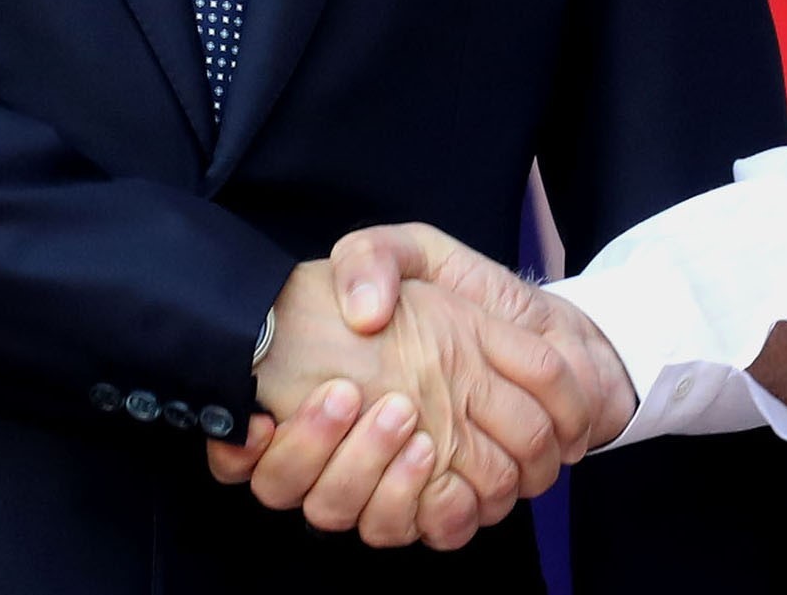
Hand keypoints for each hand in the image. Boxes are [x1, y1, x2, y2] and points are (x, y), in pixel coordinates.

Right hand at [204, 225, 631, 549]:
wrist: (549, 337)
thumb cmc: (463, 296)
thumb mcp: (411, 253)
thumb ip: (371, 261)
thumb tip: (360, 314)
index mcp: (319, 398)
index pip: (245, 452)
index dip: (237, 451)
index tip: (258, 421)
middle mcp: (346, 452)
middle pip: (300, 491)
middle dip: (320, 453)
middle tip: (358, 400)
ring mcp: (394, 484)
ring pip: (359, 518)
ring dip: (381, 482)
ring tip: (416, 434)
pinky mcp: (448, 505)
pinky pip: (424, 533)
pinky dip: (434, 512)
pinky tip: (448, 478)